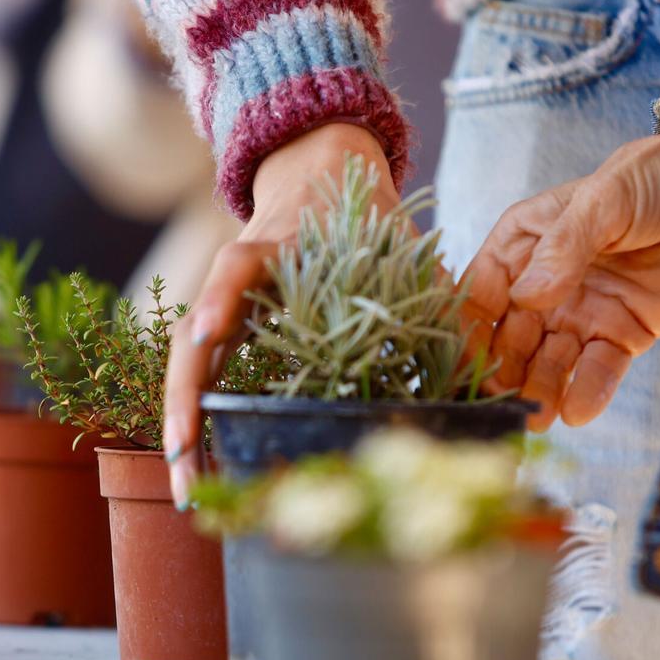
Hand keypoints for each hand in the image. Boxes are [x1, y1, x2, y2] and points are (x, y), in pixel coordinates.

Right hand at [163, 123, 399, 508]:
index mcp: (281, 247)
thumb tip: (476, 373)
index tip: (206, 338)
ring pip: (187, 361)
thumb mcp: (400, 246)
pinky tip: (203, 467)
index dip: (221, 299)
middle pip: (191, 334)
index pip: (239, 266)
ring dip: (182, 423)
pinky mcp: (227, 325)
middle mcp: (238, 275)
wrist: (323, 170)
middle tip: (184, 466)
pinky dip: (199, 419)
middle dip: (182, 400)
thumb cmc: (366, 213)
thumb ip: (434, 297)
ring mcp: (225, 301)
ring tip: (186, 489)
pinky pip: (201, 373)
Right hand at [461, 130, 659, 431]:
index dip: (470, 327)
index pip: (481, 292)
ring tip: (534, 419)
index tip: (464, 358)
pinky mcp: (620, 335)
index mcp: (520, 246)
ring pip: (549, 361)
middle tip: (499, 399)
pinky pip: (598, 370)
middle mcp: (541, 286)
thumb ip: (563, 247)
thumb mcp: (603, 199)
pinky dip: (587, 392)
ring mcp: (579, 313)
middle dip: (502, 369)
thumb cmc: (651, 178)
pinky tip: (576, 413)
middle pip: (510, 337)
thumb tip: (526, 298)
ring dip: (539, 389)